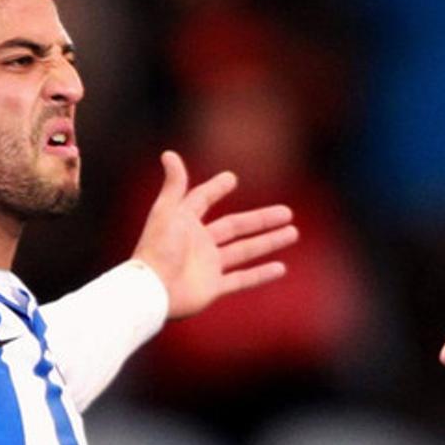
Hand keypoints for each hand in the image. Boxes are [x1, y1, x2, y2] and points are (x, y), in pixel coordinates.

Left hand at [132, 151, 297, 318]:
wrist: (152, 291)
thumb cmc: (157, 249)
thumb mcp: (166, 212)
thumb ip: (174, 184)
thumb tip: (169, 153)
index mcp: (185, 223)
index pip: (203, 201)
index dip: (215, 189)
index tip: (231, 179)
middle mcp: (199, 244)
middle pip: (236, 226)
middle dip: (262, 219)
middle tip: (287, 212)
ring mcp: (208, 266)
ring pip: (245, 251)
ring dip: (269, 242)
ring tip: (293, 233)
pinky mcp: (213, 288)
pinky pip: (242, 279)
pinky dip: (261, 274)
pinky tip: (281, 268)